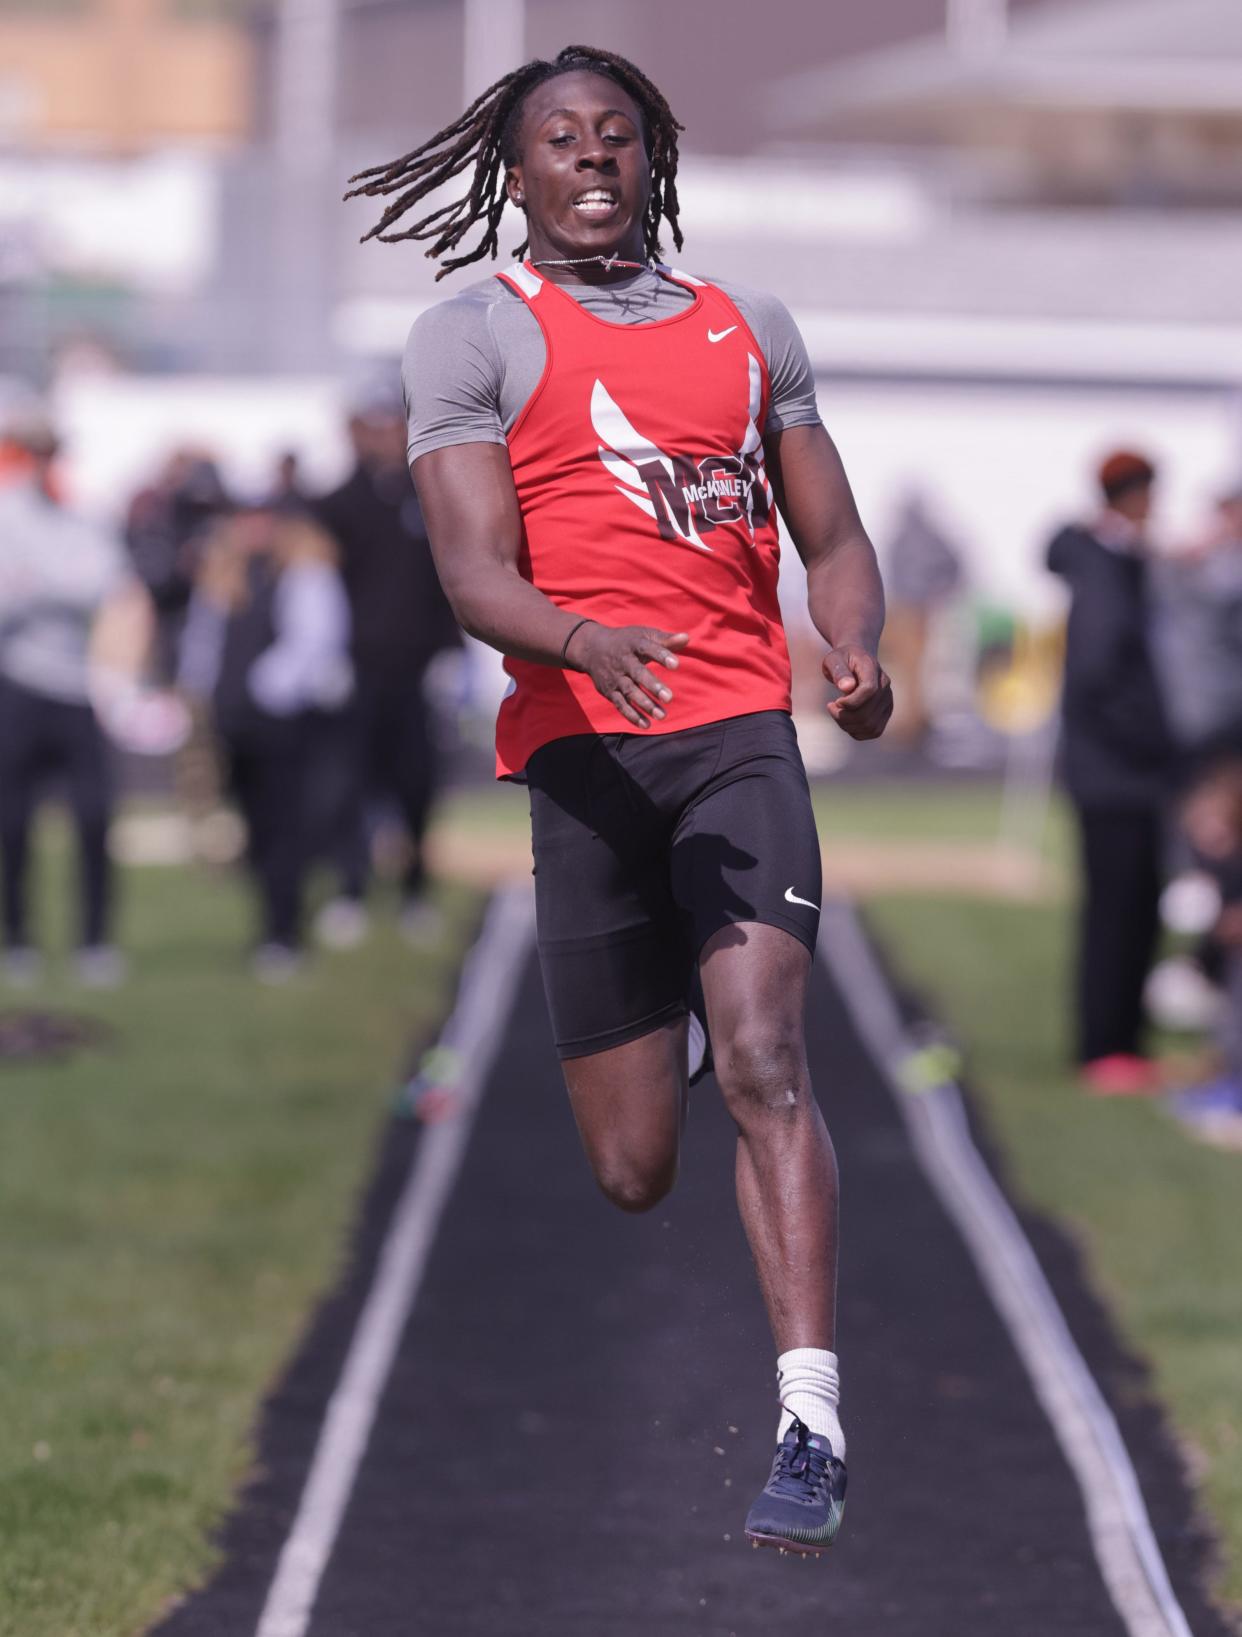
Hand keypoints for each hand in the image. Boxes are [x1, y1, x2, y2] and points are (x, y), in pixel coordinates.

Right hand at [570, 624, 689, 728]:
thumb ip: (665, 639)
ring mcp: (615, 678)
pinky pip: (621, 705)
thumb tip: (687, 638)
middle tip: (669, 698)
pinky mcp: (609, 691)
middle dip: (652, 685)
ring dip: (645, 704)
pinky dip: (632, 716)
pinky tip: (647, 725)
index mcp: (633, 644)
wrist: (592, 648)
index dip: (661, 655)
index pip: (648, 648)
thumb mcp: (643, 635)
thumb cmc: (626, 642)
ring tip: (662, 715)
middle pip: (638, 673)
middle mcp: (623, 662)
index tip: (675, 664)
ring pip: (630, 692)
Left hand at [822, 644, 892, 740]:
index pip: (869, 691)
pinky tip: (846, 722)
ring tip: (837, 714)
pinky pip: (875, 731)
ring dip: (848, 726)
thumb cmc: (842, 659)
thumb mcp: (834, 659)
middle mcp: (885, 685)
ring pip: (871, 725)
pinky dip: (857, 732)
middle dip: (843, 716)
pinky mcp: (886, 712)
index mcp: (873, 669)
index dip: (850, 702)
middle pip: (868, 713)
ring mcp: (887, 700)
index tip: (836, 701)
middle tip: (831, 707)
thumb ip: (839, 671)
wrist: (855, 660)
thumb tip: (847, 687)